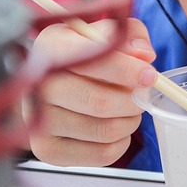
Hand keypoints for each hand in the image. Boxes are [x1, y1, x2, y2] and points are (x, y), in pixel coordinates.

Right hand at [28, 17, 157, 166]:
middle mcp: (37, 86)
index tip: (149, 75)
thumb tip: (143, 55)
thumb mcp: (101, 32)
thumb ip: (126, 34)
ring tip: (128, 109)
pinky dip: (121, 142)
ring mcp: (39, 122)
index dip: (128, 70)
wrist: (46, 86)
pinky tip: (115, 126)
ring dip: (130, 121)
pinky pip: (103, 153)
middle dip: (133, 100)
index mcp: (51, 48)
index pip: (94, 61)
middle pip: (101, 102)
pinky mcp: (48, 151)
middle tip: (141, 95)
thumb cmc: (79, 58)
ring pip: (106, 130)